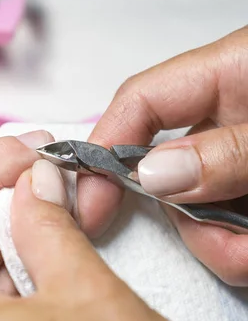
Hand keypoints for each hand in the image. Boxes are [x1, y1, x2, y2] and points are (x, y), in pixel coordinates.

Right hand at [81, 26, 247, 285]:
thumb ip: (227, 148)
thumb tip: (153, 175)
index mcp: (230, 72)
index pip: (140, 101)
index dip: (104, 149)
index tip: (88, 206)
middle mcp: (227, 114)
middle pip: (168, 168)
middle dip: (185, 218)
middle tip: (224, 245)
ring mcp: (238, 155)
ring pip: (199, 206)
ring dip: (220, 242)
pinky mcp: (247, 186)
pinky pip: (229, 223)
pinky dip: (239, 247)